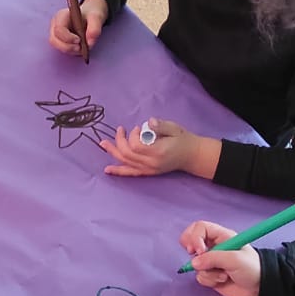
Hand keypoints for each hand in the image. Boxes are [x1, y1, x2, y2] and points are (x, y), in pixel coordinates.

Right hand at [48, 0, 106, 55]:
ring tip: (82, 48)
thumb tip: (90, 43)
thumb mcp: (96, 17)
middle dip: (67, 47)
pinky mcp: (60, 41)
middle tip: (80, 48)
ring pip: (57, 46)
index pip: (59, 29)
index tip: (79, 40)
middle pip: (54, 40)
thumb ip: (95, 28)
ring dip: (70, 50)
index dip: (67, 37)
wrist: (90, 16)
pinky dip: (72, 51)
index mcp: (62, 16)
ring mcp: (56, 34)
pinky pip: (62, 49)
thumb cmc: (90, 15)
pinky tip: (80, 48)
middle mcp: (55, 25)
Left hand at [100, 118, 220, 178]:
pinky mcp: (147, 172)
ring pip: (125, 162)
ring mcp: (148, 170)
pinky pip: (130, 173)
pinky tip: (107, 170)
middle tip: (121, 129)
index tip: (137, 127)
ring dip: (113, 151)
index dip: (133, 135)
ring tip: (103, 143)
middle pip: (127, 154)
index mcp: (158, 152)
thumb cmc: (182, 139)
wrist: (191, 155)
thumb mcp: (174, 128)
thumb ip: (161, 126)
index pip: (136, 145)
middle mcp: (151, 164)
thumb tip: (149, 122)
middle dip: (120, 140)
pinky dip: (118, 171)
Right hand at [180, 220, 261, 295]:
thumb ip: (213, 258)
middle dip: (190, 248)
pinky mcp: (211, 275)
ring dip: (208, 271)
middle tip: (194, 255)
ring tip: (224, 275)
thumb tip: (194, 263)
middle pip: (190, 240)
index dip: (195, 237)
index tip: (199, 251)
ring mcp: (211, 261)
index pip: (200, 227)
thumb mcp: (234, 259)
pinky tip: (222, 281)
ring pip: (195, 263)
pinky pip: (200, 276)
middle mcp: (214, 247)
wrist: (260, 288)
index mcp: (222, 236)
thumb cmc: (252, 268)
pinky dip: (209, 280)